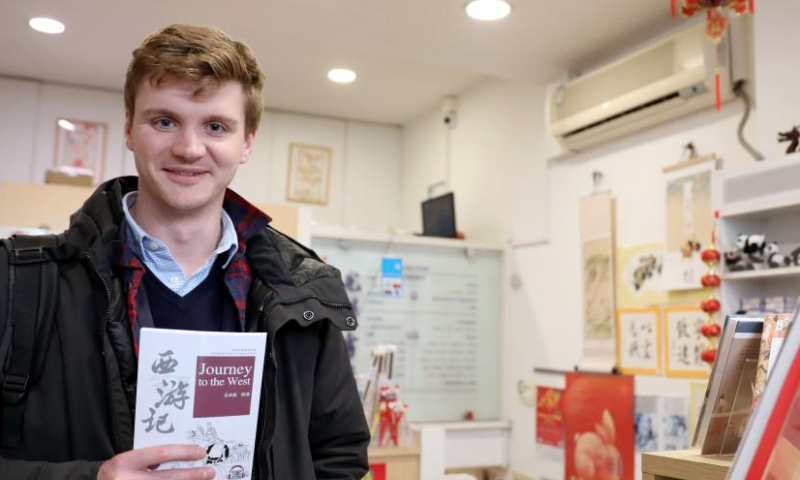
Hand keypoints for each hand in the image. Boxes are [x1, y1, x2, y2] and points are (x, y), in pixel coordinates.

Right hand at [97, 444, 213, 479]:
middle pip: (167, 478)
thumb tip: (183, 457)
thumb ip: (149, 459)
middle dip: (191, 475)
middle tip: (209, 471)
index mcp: (124, 462)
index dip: (183, 452)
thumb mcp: (128, 461)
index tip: (200, 452)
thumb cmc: (117, 473)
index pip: (161, 454)